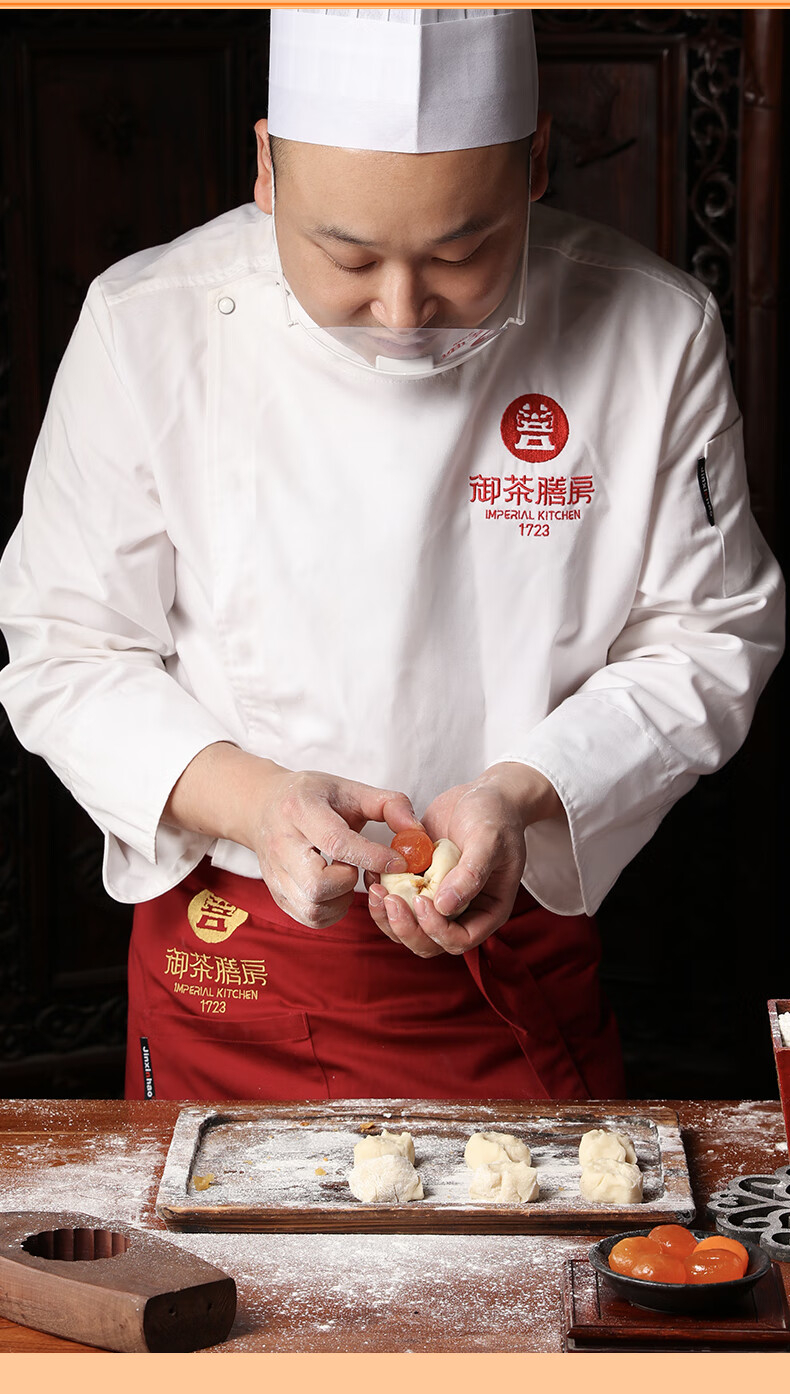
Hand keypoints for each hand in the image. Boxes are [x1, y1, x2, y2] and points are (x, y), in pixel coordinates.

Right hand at [164, 743, 414, 927]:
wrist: (261, 806)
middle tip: (355, 865)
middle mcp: (281, 845)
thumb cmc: (312, 797)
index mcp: (300, 810)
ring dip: (341, 899)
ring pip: (313, 907)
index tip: (399, 862)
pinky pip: (310, 918)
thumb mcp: (349, 788)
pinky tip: (336, 889)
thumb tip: (417, 832)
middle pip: (317, 884)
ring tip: (344, 875)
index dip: (372, 857)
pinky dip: (331, 910)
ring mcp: (275, 874)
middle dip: (348, 881)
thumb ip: (388, 805)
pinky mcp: (276, 894)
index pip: (336, 842)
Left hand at [366, 763, 562, 956]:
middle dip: (406, 928)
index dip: (437, 930)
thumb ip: (470, 874)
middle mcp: (462, 912)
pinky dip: (382, 897)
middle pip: (429, 942)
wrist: (481, 795)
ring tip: (375, 890)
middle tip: (389, 900)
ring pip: (408, 929)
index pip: (460, 939)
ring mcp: (438, 901)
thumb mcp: (488, 840)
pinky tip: (372, 877)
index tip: (420, 900)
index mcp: (487, 910)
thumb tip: (445, 906)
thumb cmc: (494, 816)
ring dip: (388, 917)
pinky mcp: (419, 885)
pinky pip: (397, 904)